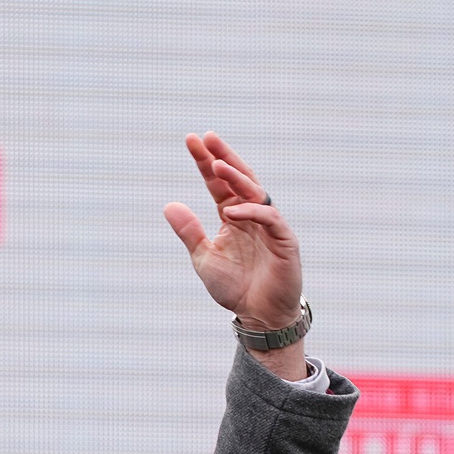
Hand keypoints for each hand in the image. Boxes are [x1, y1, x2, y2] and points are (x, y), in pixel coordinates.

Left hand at [163, 132, 301, 332]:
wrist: (259, 316)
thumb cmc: (234, 287)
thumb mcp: (204, 257)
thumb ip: (189, 231)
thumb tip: (168, 205)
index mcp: (233, 216)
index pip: (219, 184)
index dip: (206, 162)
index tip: (192, 140)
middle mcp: (252, 215)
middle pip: (240, 178)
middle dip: (223, 157)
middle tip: (206, 138)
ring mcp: (270, 226)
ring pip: (255, 192)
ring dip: (236, 177)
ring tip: (216, 164)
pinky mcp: (285, 240)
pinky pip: (270, 219)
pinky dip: (250, 212)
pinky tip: (230, 211)